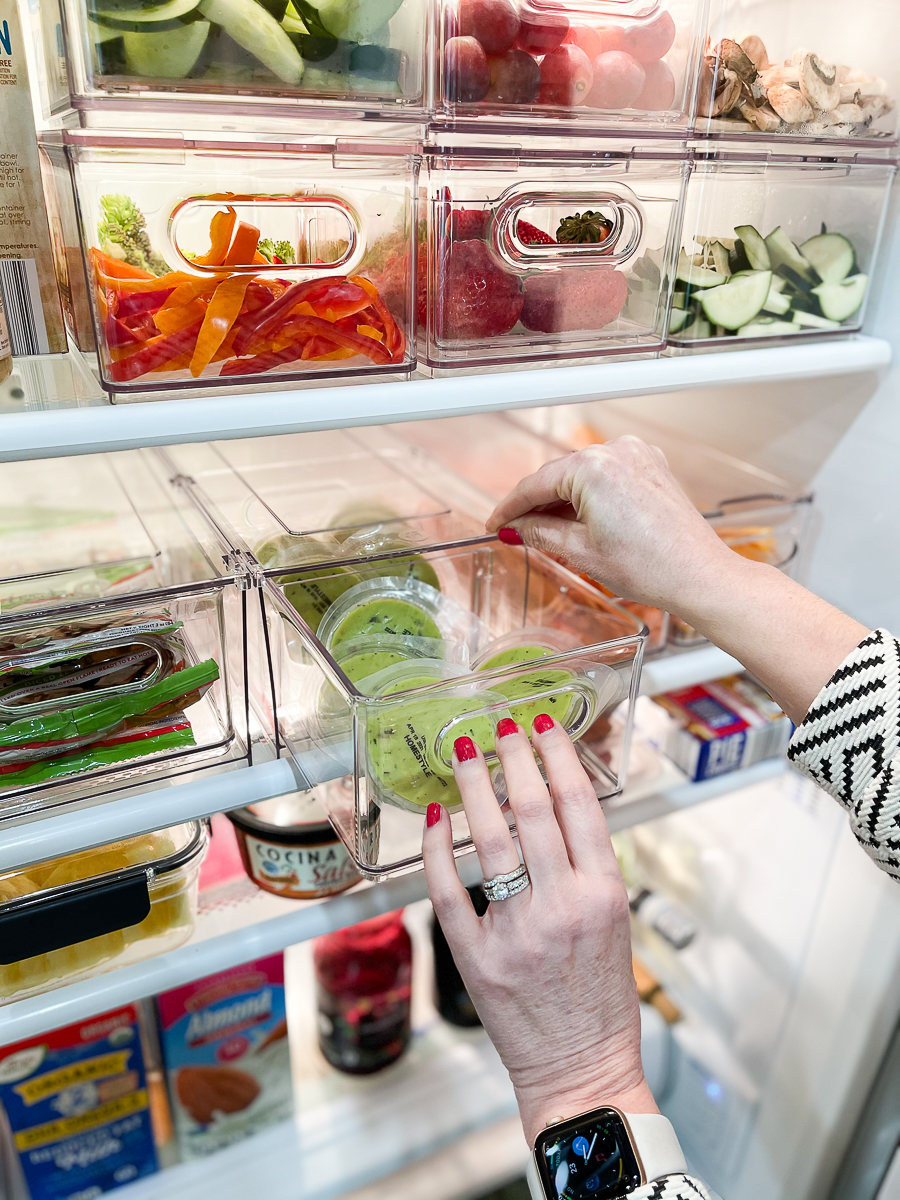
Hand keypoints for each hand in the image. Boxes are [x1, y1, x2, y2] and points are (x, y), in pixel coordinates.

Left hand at [422, 715, 657, 1146]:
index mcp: (603, 895)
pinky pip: (447, 891)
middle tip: (502, 725)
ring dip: (476, 786)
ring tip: (467, 751)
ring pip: (489, 840)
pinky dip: (439, 848)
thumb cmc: (601, 998)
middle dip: (515, 757)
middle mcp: (562, 907)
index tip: (543, 724)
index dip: (558, 756)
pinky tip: (437, 817)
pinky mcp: (477, 959)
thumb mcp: (615, 922)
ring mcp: (516, 933)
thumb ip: (587, 867)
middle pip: (533, 811)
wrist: (581, 1069)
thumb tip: (551, 806)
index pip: (580, 806)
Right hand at [486, 435, 868, 724]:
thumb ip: (540, 532)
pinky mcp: (652, 467)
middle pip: (558, 475)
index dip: (510, 507)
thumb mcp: (581, 552)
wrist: (699, 575)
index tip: (496, 523)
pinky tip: (578, 520)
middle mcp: (617, 452)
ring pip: (582, 474)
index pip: (535, 484)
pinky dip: (588, 494)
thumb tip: (517, 527)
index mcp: (594, 468)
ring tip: (546, 532)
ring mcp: (638, 456)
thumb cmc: (652, 566)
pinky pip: (607, 475)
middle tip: (515, 530)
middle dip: (536, 503)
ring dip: (562, 500)